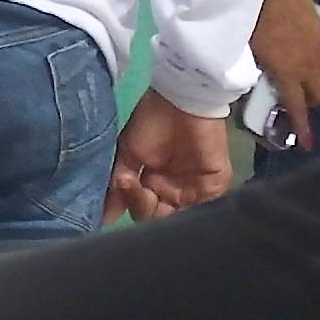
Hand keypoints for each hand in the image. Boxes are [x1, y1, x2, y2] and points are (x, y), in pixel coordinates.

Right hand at [104, 90, 233, 223]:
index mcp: (153, 187)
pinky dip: (190, 211)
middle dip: (145, 209)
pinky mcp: (215, 187)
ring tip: (150, 194)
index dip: (132, 203)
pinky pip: (205, 208)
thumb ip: (119, 186)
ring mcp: (197, 191)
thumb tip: (103, 216)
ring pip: (180, 216)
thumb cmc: (152, 122)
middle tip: (136, 188)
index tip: (121, 185)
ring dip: (164, 212)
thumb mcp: (128, 154)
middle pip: (160, 218)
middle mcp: (175, 192)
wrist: (180, 101)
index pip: (142, 209)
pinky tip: (174, 202)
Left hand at [249, 0, 319, 150]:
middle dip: (311, 101)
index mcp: (287, 72)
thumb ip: (244, 67)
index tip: (305, 141)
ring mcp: (319, 46)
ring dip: (319, 81)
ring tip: (305, 77)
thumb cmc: (250, 17)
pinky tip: (313, 52)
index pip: (297, 106)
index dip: (302, 126)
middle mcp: (309, 64)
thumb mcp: (242, 48)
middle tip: (296, 97)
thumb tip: (236, 78)